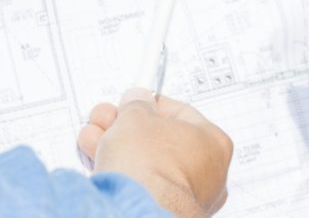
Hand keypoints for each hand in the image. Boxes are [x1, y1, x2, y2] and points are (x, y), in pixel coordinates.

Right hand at [78, 88, 232, 217]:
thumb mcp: (136, 116)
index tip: (131, 102)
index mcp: (214, 143)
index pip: (180, 113)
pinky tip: (102, 163)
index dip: (149, 104)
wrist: (136, 211)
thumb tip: (136, 100)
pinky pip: (142, 186)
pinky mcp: (164, 212)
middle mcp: (207, 173)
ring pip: (149, 164)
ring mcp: (187, 196)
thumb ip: (136, 104)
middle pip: (161, 140)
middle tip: (107, 120)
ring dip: (119, 149)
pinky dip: (123, 175)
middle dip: (127, 128)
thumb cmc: (149, 166)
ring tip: (94, 139)